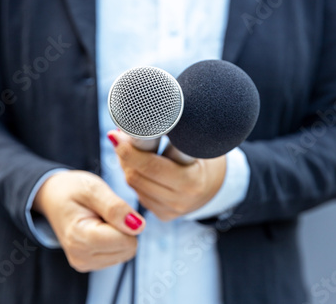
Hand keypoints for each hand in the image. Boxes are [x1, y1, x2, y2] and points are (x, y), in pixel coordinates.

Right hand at [33, 170, 144, 271]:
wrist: (53, 197)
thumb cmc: (72, 189)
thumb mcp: (94, 189)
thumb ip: (115, 208)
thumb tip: (139, 227)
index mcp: (79, 237)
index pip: (125, 240)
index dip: (125, 220)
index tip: (108, 208)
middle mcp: (80, 256)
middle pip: (128, 248)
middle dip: (122, 227)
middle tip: (103, 213)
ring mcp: (84, 263)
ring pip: (126, 253)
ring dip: (118, 233)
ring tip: (99, 219)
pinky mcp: (89, 264)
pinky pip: (119, 255)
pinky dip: (114, 239)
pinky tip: (98, 227)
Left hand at [108, 130, 226, 221]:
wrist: (220, 184)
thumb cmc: (206, 156)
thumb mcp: (195, 143)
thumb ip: (171, 134)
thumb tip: (137, 120)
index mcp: (191, 181)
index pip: (151, 166)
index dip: (130, 150)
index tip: (116, 135)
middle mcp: (181, 200)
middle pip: (136, 176)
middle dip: (125, 154)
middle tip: (117, 136)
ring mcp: (172, 210)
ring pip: (134, 185)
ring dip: (127, 165)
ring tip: (128, 146)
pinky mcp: (164, 215)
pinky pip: (139, 194)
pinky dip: (135, 177)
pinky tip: (138, 164)